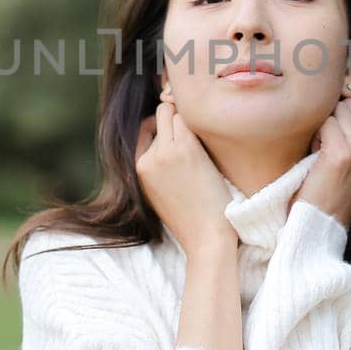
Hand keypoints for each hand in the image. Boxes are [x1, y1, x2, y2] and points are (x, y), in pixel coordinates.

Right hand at [134, 81, 235, 255]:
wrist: (206, 237)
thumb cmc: (192, 218)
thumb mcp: (160, 193)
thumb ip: (157, 167)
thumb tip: (165, 140)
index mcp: (137, 169)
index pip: (143, 129)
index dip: (163, 125)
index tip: (182, 132)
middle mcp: (146, 158)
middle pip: (158, 116)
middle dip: (175, 116)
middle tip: (198, 127)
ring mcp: (164, 152)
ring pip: (171, 112)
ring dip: (189, 118)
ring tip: (207, 133)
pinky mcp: (185, 148)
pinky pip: (187, 118)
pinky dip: (198, 120)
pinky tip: (213, 131)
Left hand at [289, 98, 350, 230]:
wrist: (321, 225)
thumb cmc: (332, 191)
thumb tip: (348, 94)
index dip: (345, 118)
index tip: (337, 141)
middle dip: (335, 119)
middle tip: (327, 148)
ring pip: (339, 110)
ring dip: (325, 126)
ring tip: (322, 152)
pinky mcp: (343, 155)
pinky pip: (326, 122)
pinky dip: (315, 135)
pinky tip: (315, 155)